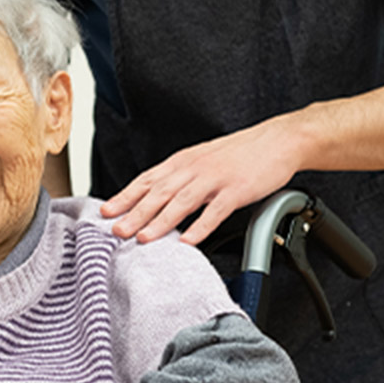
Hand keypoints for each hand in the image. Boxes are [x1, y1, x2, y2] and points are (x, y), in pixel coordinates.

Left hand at [100, 119, 304, 246]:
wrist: (278, 140)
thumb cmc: (241, 152)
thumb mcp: (204, 158)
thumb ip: (182, 175)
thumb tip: (158, 195)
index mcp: (184, 161)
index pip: (147, 179)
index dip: (125, 196)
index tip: (106, 212)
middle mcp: (195, 168)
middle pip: (159, 192)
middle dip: (134, 213)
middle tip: (116, 230)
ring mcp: (215, 179)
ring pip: (181, 201)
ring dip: (160, 221)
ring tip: (143, 238)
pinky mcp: (236, 190)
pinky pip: (215, 211)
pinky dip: (200, 227)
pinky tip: (188, 242)